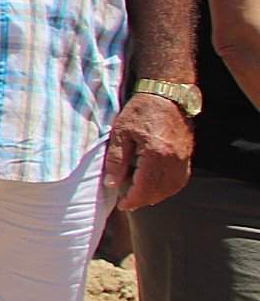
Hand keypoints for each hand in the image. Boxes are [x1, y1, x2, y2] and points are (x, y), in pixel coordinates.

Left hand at [106, 91, 192, 209]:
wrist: (166, 95)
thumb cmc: (141, 111)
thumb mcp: (120, 133)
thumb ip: (116, 160)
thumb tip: (112, 184)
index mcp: (155, 154)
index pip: (145, 187)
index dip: (133, 200)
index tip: (122, 204)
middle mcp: (173, 160)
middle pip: (159, 191)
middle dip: (143, 200)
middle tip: (128, 202)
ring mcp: (183, 158)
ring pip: (172, 188)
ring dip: (156, 196)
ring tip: (140, 196)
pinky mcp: (187, 155)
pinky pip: (180, 179)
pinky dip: (168, 187)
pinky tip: (156, 186)